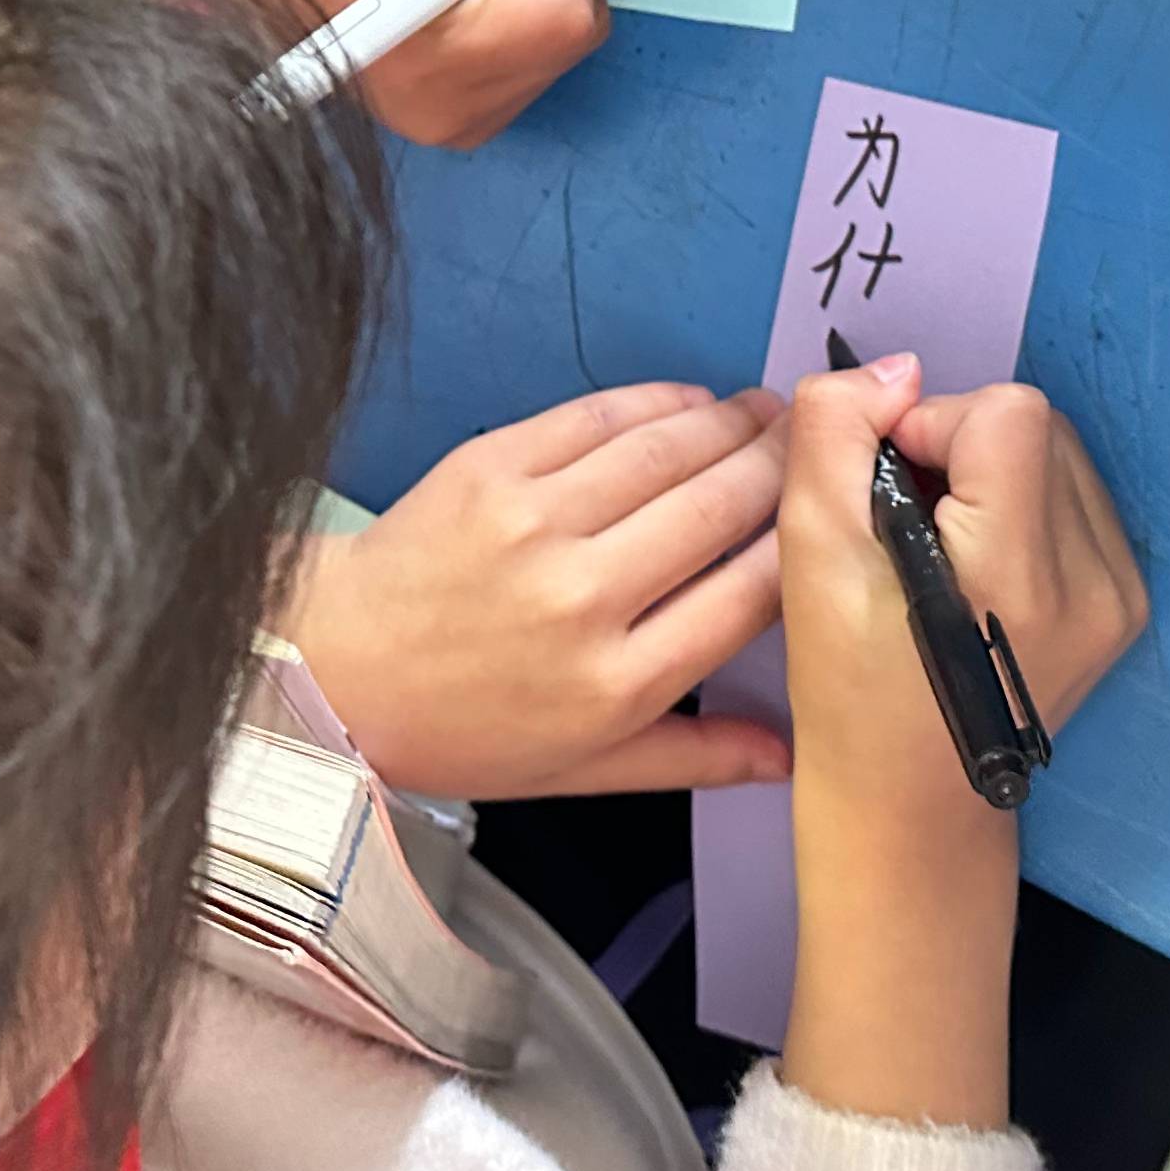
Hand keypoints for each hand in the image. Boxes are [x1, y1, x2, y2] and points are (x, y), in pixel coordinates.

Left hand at [282, 383, 791, 796]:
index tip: (832, 517)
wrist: (337, 668)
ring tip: (769, 411)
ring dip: (733, 421)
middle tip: (820, 439)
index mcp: (616, 684)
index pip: (747, 597)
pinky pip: (597, 416)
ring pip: (668, 451)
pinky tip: (691, 400)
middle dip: (783, 465)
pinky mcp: (491, 466)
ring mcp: (534, 525)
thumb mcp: (580, 770)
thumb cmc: (461, 729)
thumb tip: (792, 754)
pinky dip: (658, 400)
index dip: (803, 545)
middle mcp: (584, 599)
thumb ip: (692, 756)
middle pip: (720, 509)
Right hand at [775, 357, 1146, 1127]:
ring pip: (1058, 454)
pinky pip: (1075, 498)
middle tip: (911, 527)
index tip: (894, 493)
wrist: (911, 804)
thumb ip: (835, 434)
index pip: (1009, 414)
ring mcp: (1122, 596)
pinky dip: (1023, 508)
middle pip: (1037, 424)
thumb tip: (901, 372)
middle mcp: (1096, 582)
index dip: (935, 429)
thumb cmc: (847, 687)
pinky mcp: (1128, 603)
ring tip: (944, 551)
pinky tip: (980, 569)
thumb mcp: (809, 553)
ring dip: (994, 475)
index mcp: (1022, 575)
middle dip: (963, 451)